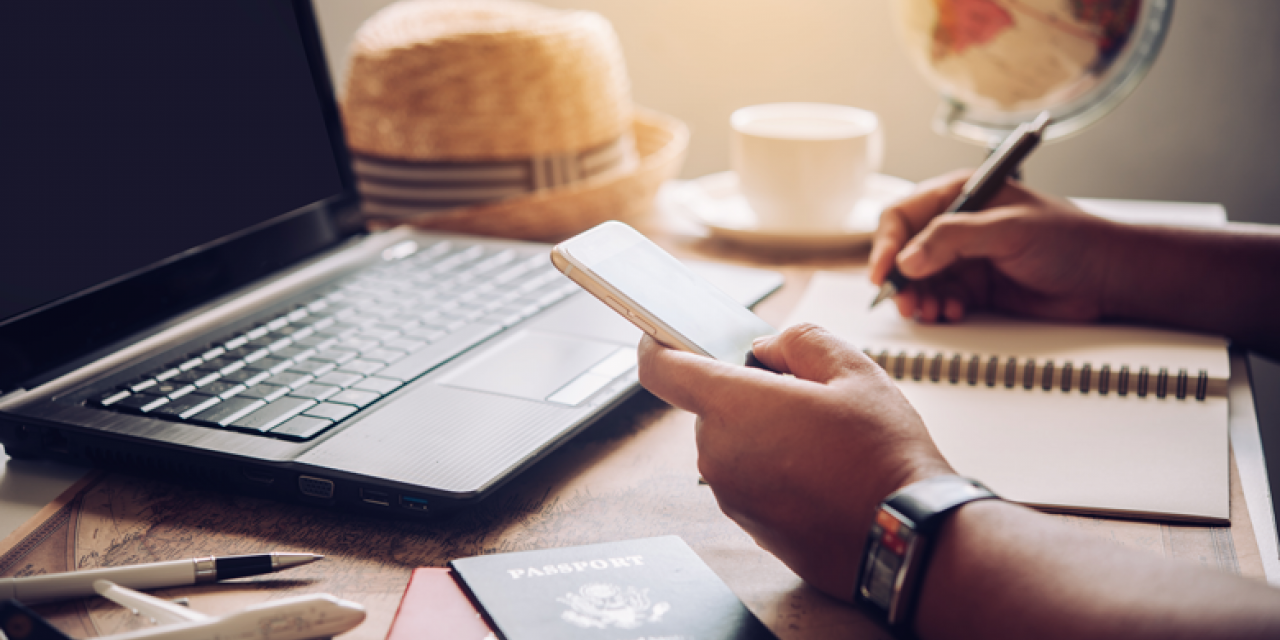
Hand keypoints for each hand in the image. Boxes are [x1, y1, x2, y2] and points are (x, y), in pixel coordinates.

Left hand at [636, 324, 952, 599]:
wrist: (905, 540)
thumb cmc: (882, 455)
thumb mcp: (853, 371)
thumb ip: (799, 342)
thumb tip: (767, 349)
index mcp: (733, 406)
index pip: (661, 369)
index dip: (657, 346)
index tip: (662, 338)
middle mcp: (718, 454)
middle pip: (710, 408)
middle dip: (748, 396)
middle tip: (806, 401)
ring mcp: (730, 496)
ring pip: (733, 446)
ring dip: (765, 437)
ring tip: (824, 446)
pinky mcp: (748, 527)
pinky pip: (749, 483)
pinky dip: (775, 473)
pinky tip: (822, 478)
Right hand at [869, 170, 1123, 322]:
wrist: (1107, 277)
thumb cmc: (1071, 240)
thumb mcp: (1009, 231)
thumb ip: (954, 240)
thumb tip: (907, 259)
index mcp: (962, 194)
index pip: (904, 215)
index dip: (886, 244)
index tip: (883, 273)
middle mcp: (958, 225)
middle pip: (904, 251)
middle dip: (900, 279)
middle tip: (906, 302)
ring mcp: (965, 257)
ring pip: (919, 280)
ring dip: (919, 298)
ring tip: (932, 312)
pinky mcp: (976, 287)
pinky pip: (940, 298)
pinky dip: (939, 309)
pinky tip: (953, 313)